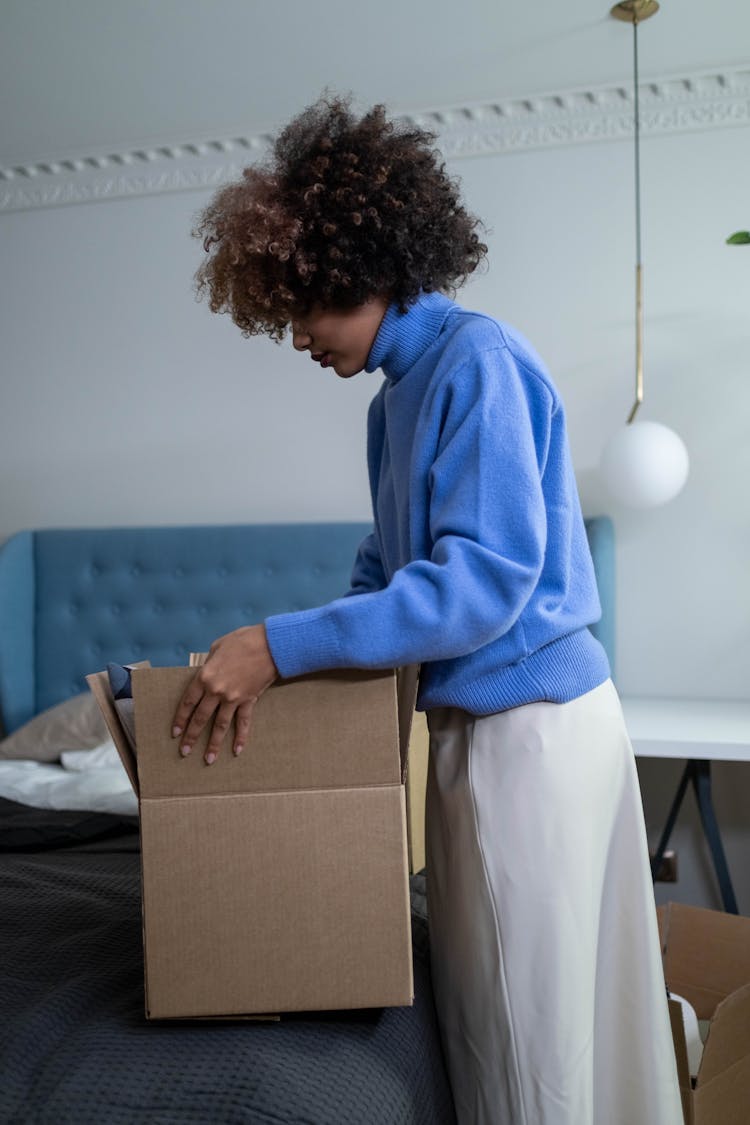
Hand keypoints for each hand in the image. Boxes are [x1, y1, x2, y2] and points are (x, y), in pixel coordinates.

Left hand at [171, 625, 277, 763]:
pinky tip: (237, 751)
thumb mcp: (218, 647)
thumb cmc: (242, 641)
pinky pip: (243, 723)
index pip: (188, 703)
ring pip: (220, 725)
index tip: (175, 733)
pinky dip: (241, 737)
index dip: (181, 719)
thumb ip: (208, 664)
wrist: (269, 645)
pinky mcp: (249, 700)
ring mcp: (233, 698)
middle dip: (191, 736)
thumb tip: (207, 674)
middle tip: (184, 751)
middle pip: (200, 718)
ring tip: (208, 760)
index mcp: (204, 676)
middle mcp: (216, 691)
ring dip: (213, 744)